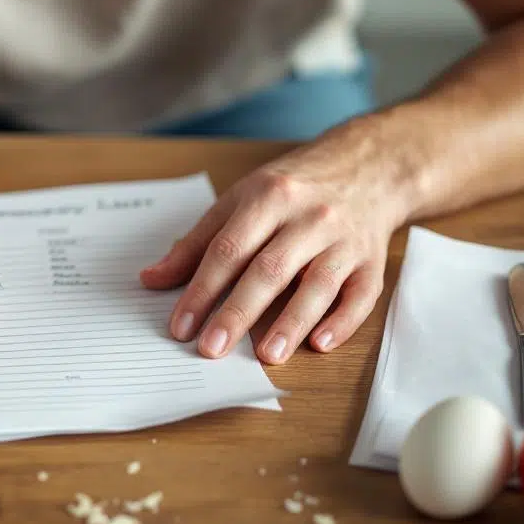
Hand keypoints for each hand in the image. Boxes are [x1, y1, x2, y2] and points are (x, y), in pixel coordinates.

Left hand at [139, 148, 406, 363]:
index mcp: (269, 197)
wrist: (367, 166)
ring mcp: (344, 240)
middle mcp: (309, 217)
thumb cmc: (294, 188)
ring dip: (291, 323)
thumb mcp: (240, 200)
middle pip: (269, 269)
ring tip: (266, 356)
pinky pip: (361, 295)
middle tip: (211, 348)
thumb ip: (197, 243)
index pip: (229, 249)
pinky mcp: (372, 261)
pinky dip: (343, 321)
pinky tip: (320, 344)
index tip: (181, 325)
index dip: (202, 289)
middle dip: (238, 312)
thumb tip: (151, 279)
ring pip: (318, 284)